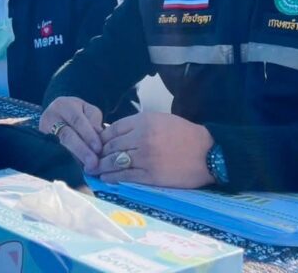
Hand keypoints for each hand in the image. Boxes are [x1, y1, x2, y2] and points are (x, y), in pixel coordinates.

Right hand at [39, 96, 104, 173]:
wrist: (59, 113)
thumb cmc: (78, 113)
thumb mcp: (88, 111)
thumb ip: (94, 123)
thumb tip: (100, 142)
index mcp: (63, 106)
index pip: (77, 121)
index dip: (88, 135)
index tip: (99, 149)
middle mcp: (50, 117)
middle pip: (66, 135)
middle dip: (81, 150)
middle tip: (93, 163)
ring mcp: (43, 132)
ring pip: (59, 148)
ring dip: (75, 160)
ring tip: (87, 169)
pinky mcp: (42, 145)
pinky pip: (55, 156)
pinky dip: (67, 164)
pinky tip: (77, 171)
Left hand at [98, 112, 213, 187]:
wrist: (208, 152)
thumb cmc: (184, 134)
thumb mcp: (159, 119)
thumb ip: (137, 124)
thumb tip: (115, 132)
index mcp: (143, 122)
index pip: (113, 129)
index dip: (101, 137)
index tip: (95, 143)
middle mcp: (141, 138)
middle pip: (111, 146)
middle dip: (98, 152)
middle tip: (89, 158)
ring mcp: (146, 158)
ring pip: (115, 162)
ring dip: (102, 166)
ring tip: (94, 169)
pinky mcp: (151, 175)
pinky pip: (126, 176)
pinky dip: (113, 177)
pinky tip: (106, 178)